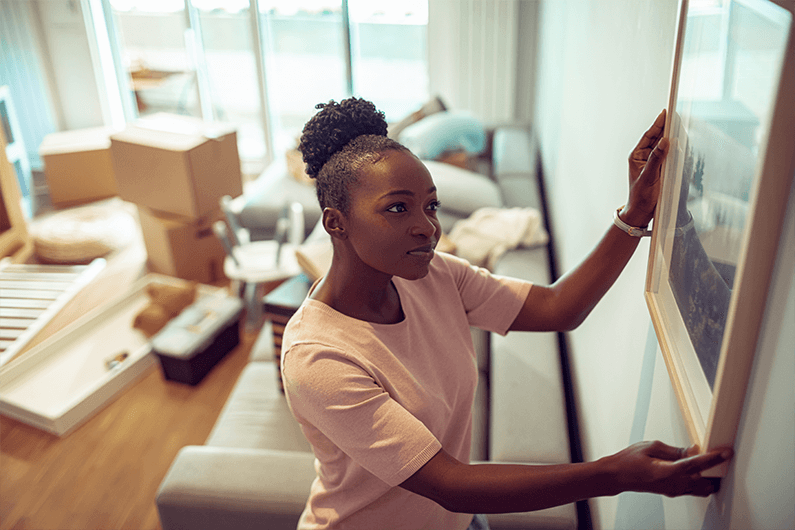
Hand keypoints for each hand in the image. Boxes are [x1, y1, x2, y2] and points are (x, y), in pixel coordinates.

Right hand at [602, 440, 732, 497]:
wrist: (618, 476)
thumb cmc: (629, 461)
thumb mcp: (651, 447)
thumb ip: (675, 450)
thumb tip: (693, 450)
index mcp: (667, 471)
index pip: (696, 465)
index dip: (713, 459)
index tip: (726, 453)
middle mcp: (673, 484)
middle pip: (706, 482)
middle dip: (716, 471)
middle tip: (721, 457)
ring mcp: (674, 490)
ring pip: (703, 488)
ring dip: (710, 478)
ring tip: (712, 464)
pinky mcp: (673, 491)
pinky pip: (695, 490)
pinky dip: (701, 481)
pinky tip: (699, 471)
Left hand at [622, 110, 668, 227]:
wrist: (642, 212)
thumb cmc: (641, 196)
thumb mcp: (649, 177)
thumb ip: (656, 158)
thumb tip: (664, 141)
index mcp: (636, 155)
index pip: (648, 135)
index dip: (658, 123)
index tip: (666, 112)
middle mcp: (643, 156)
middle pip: (656, 137)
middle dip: (666, 126)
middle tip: (676, 115)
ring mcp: (652, 162)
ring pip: (662, 145)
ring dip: (670, 136)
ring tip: (679, 124)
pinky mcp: (660, 168)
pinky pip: (667, 154)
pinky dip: (674, 147)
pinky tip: (680, 142)